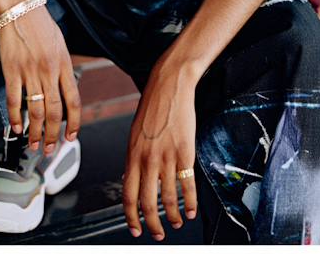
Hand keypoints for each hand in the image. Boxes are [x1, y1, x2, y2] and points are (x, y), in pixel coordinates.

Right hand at [0, 4, 80, 153]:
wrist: (18, 4)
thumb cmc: (38, 21)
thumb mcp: (59, 43)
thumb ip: (61, 65)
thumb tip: (64, 86)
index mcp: (64, 63)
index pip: (74, 101)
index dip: (74, 123)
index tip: (71, 136)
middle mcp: (49, 70)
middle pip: (54, 111)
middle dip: (52, 134)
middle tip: (49, 148)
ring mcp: (30, 71)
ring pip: (35, 110)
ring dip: (35, 131)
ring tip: (33, 143)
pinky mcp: (11, 70)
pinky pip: (14, 100)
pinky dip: (15, 117)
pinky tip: (16, 127)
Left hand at [122, 50, 199, 239]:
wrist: (169, 86)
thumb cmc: (151, 107)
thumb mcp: (134, 135)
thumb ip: (133, 160)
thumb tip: (130, 183)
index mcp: (132, 155)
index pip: (128, 196)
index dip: (131, 218)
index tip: (135, 230)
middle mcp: (147, 159)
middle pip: (147, 204)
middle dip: (152, 225)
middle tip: (158, 233)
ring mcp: (166, 157)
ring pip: (168, 199)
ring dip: (173, 217)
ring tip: (177, 222)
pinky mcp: (185, 153)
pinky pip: (187, 186)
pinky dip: (190, 203)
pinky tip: (191, 210)